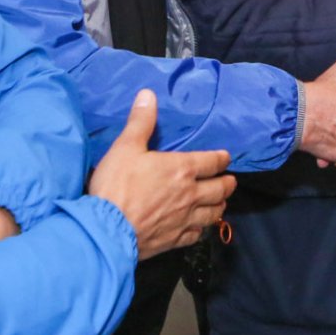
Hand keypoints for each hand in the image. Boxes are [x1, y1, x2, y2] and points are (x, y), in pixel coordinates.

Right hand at [87, 90, 234, 257]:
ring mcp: (185, 219)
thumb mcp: (125, 147)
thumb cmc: (117, 186)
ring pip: (214, 213)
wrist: (107, 230)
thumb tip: (148, 94)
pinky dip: (201, 229)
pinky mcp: (175, 240)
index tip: (225, 157)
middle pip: (221, 189)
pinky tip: (197, 228)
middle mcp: (191, 194)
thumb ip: (140, 122)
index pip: (213, 161)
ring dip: (219, 206)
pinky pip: (196, 235)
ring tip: (219, 202)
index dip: (222, 158)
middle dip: (227, 183)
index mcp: (182, 169)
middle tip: (228, 181)